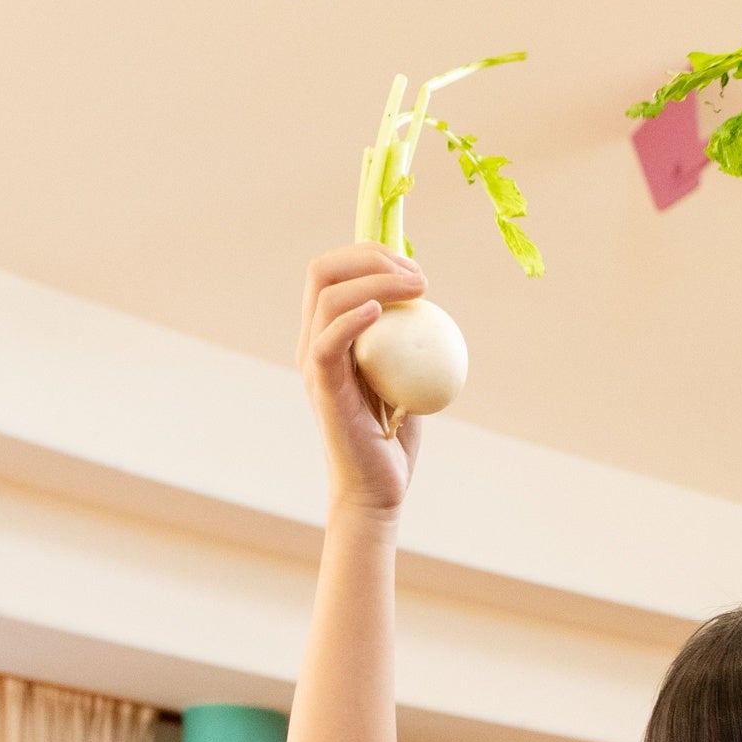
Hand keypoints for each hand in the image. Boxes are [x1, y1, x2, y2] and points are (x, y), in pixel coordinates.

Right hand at [300, 243, 426, 516]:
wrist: (377, 487)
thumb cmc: (393, 436)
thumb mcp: (407, 375)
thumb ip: (407, 340)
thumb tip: (427, 301)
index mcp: (329, 333)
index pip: (335, 271)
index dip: (372, 254)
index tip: (416, 269)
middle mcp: (314, 341)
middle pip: (323, 270)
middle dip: (370, 255)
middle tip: (418, 275)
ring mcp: (314, 362)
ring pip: (327, 296)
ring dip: (375, 280)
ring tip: (417, 288)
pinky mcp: (321, 386)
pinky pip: (329, 341)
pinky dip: (352, 317)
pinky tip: (379, 310)